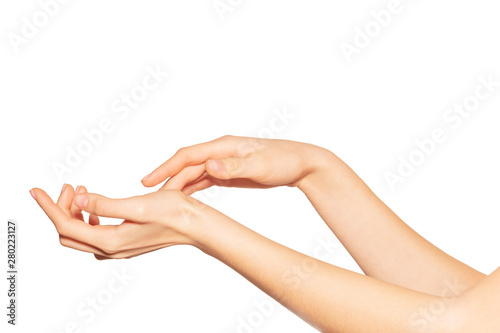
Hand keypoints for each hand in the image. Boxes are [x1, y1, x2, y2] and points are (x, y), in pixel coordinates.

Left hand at [30, 185, 201, 259]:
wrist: (196, 225)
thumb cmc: (174, 214)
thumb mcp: (138, 205)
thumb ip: (105, 204)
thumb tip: (80, 198)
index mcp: (111, 240)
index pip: (66, 225)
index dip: (49, 207)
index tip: (37, 191)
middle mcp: (112, 248)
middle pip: (70, 233)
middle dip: (60, 209)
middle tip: (68, 185)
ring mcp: (119, 247)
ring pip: (81, 234)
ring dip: (74, 212)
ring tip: (80, 189)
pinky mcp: (125, 242)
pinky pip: (95, 234)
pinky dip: (88, 217)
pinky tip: (95, 204)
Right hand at [141, 135, 332, 194]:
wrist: (301, 163)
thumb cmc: (284, 161)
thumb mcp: (261, 165)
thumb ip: (234, 166)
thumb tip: (209, 166)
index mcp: (224, 146)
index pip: (188, 156)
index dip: (166, 168)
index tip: (148, 182)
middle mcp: (220, 152)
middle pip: (186, 166)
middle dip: (167, 180)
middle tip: (148, 199)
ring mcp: (223, 162)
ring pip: (193, 174)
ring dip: (177, 186)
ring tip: (160, 202)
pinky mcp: (228, 173)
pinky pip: (203, 180)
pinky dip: (191, 188)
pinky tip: (181, 198)